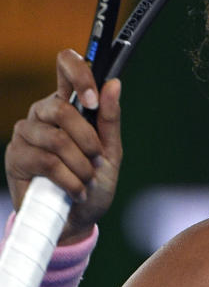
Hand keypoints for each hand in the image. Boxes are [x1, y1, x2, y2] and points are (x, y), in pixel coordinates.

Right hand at [5, 50, 121, 242]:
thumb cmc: (94, 182)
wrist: (76, 219)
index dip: (79, 74)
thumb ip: (109, 118)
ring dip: (80, 164)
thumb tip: (114, 84)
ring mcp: (26, 133)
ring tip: (87, 179)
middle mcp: (43, 113)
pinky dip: (69, 179)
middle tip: (97, 159)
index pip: (65, 66)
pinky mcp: (16, 157)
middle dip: (88, 139)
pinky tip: (76, 190)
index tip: (93, 99)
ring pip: (56, 138)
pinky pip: (46, 161)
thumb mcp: (110, 151)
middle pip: (62, 108)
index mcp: (69, 104)